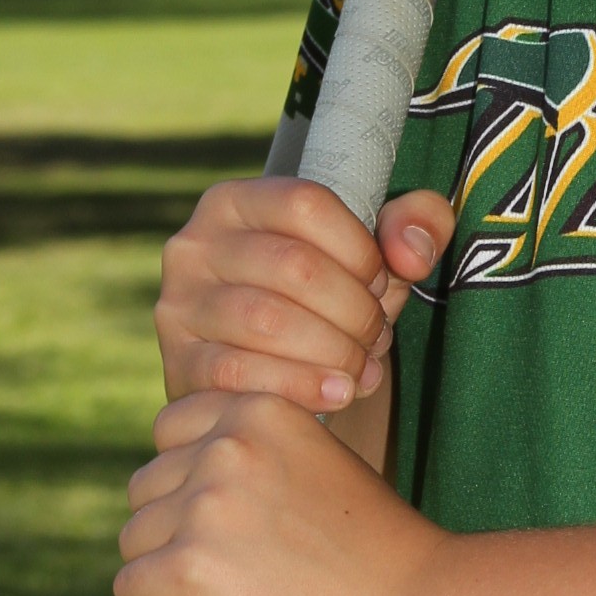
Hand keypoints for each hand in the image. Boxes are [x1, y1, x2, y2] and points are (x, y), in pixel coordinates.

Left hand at [114, 384, 445, 595]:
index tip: (213, 519)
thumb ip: (271, 463)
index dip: (184, 477)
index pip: (173, 429)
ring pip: (136, 539)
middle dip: (170, 528)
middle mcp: (225, 447)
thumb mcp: (325, 468)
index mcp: (261, 411)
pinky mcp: (186, 568)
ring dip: (160, 571)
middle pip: (148, 487)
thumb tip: (216, 496)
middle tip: (219, 573)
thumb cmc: (383, 556)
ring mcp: (203, 506)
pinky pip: (131, 588)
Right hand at [155, 177, 454, 413]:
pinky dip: (301, 387)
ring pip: (268, 321)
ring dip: (333, 351)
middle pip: (293, 265)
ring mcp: (180, 305)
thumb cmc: (330, 300)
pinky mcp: (179, 363)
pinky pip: (240, 373)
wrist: (276, 373)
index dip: (360, 249)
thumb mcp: (376, 254)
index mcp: (237, 201)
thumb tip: (412, 252)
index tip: (381, 283)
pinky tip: (337, 395)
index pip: (306, 204)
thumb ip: (416, 225)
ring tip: (361, 368)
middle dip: (354, 309)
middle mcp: (195, 244)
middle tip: (377, 337)